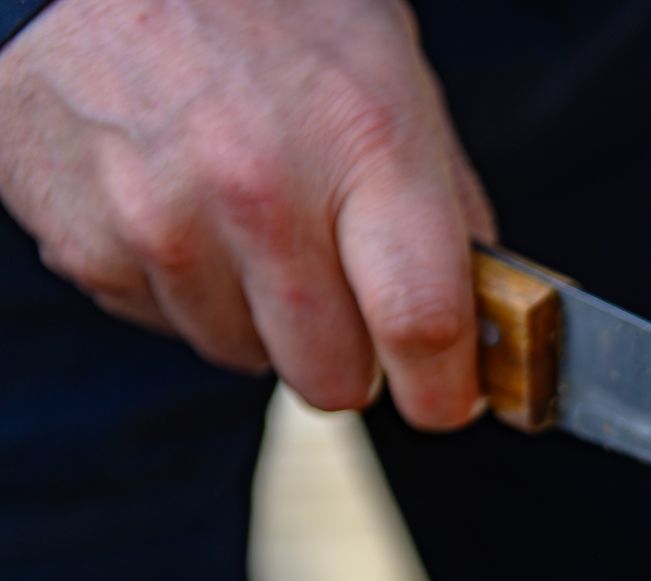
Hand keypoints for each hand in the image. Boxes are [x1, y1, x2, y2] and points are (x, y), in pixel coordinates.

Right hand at [0, 0, 494, 426]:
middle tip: (341, 293)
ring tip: (247, 219)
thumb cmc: (271, 13)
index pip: (422, 324)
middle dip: (351, 357)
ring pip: (246, 357)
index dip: (446, 389)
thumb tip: (486, 321)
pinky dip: (185, 289)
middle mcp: (261, 190)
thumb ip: (446, 207)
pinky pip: (167, 326)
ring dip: (261, 318)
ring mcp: (163, 221)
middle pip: (333, 377)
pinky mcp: (90, 245)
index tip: (449, 398)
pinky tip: (180, 204)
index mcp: (363, 144)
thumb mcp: (393, 80)